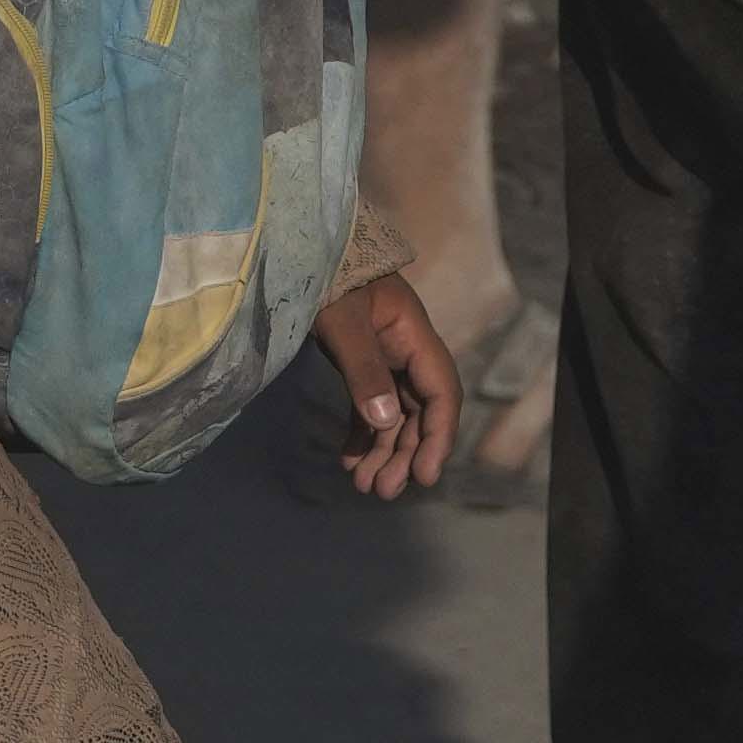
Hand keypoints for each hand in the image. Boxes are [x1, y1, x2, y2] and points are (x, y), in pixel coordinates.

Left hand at [305, 271, 462, 501]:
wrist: (301, 251)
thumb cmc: (325, 277)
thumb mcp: (341, 321)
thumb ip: (363, 369)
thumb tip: (385, 422)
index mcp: (414, 334)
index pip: (440, 394)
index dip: (438, 437)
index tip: (425, 476)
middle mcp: (406, 350)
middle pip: (418, 412)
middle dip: (405, 454)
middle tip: (382, 491)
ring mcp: (384, 357)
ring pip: (394, 415)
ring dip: (383, 451)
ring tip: (363, 485)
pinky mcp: (361, 363)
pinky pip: (369, 407)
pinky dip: (362, 435)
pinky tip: (349, 462)